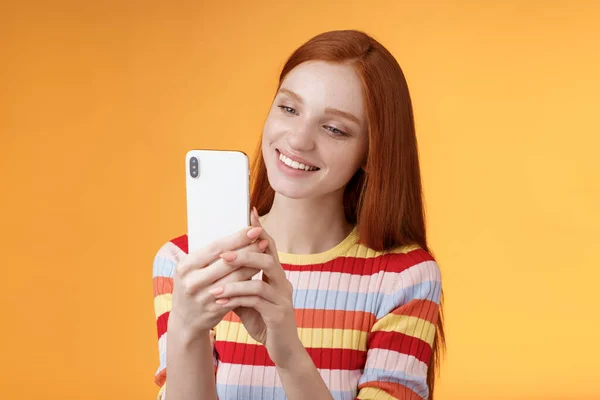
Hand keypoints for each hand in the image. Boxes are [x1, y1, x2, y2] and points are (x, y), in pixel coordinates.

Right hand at [170, 225, 268, 338]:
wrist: (184, 321)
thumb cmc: (192, 286)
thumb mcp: (189, 269)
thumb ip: (205, 254)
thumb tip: (227, 229)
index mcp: (185, 266)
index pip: (215, 248)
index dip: (236, 238)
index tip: (253, 229)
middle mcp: (192, 282)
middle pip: (227, 262)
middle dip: (248, 250)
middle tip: (263, 240)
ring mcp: (203, 298)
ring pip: (235, 279)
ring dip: (252, 266)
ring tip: (265, 255)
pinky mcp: (214, 310)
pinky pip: (237, 294)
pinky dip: (248, 283)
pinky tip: (258, 275)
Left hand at [209, 208, 301, 367]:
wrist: (283, 350)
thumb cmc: (264, 322)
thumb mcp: (247, 300)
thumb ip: (236, 283)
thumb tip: (214, 268)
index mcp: (276, 276)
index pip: (268, 247)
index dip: (260, 230)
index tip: (249, 212)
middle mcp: (283, 283)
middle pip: (268, 258)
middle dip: (246, 252)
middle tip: (224, 253)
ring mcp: (283, 298)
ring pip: (263, 279)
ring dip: (238, 277)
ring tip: (217, 279)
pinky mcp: (279, 314)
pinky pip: (258, 300)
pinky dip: (237, 297)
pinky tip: (221, 299)